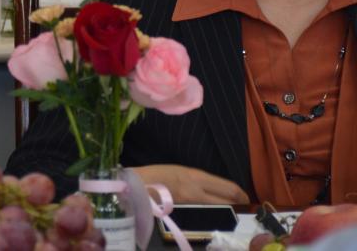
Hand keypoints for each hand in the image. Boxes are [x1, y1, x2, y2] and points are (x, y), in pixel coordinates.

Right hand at [130, 164, 249, 204]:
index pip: (227, 187)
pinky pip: (204, 210)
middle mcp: (197, 191)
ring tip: (231, 204)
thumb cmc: (155, 174)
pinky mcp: (185, 211)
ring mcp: (191, 203)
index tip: (246, 195)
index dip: (239, 193)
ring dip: (225, 205)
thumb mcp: (179, 170)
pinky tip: (212, 206)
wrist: (136, 187)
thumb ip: (196, 179)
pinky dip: (212, 208)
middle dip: (237, 201)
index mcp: (195, 176)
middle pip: (225, 199)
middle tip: (243, 202)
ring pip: (216, 206)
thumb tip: (212, 186)